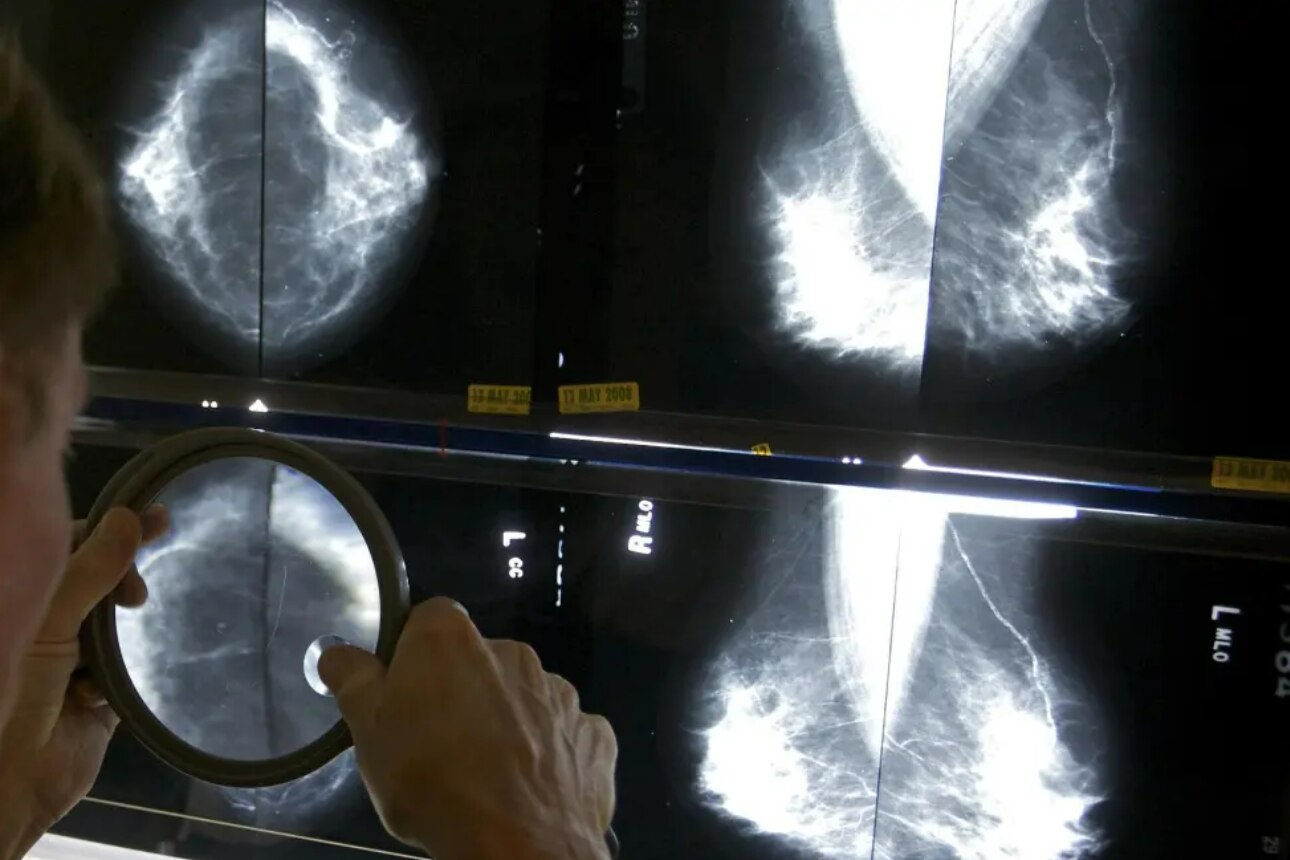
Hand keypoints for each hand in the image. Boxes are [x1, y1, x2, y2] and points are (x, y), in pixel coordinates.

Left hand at [0, 506, 166, 855]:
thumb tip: (128, 516)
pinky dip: (118, 676)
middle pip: (98, 578)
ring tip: (135, 618)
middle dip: (124, 575)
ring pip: (114, 622)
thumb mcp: (47, 619)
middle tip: (141, 591)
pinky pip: (125, 670)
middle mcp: (45, 623)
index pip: (69, 544)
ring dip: (121, 626)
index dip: (110, 530)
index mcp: (23, 597)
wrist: (10, 782)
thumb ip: (89, 568)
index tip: (160, 520)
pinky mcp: (97, 698)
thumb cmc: (12, 689)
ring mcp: (70, 660)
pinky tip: (102, 690)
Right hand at [318, 598, 617, 859]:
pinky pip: (565, 734)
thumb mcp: (369, 734)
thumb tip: (338, 651)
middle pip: (480, 661)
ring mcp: (561, 691)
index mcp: (453, 639)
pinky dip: (551, 753)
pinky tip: (532, 787)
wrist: (517, 845)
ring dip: (509, 722)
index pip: (429, 622)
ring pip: (525, 698)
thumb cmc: (430, 782)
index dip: (414, 657)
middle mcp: (513, 651)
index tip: (404, 698)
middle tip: (441, 745)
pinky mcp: (594, 732)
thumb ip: (355, 682)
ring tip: (489, 775)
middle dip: (464, 691)